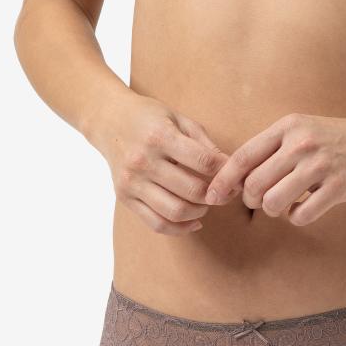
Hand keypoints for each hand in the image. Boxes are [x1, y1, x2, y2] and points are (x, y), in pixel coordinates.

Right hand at [92, 91, 229, 236]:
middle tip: (226, 193)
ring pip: (175, 211)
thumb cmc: (150, 116)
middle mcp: (144, 161)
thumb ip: (204, 142)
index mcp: (161, 136)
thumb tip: (229, 166)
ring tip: (207, 203)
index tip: (236, 175)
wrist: (109, 120)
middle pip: (191, 190)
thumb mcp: (179, 118)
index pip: (203, 161)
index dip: (225, 171)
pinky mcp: (125, 198)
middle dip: (216, 195)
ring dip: (199, 212)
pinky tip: (194, 222)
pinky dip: (179, 229)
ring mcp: (132, 182)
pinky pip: (156, 224)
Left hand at [205, 112, 345, 225]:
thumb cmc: (335, 139)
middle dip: (251, 200)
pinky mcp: (339, 185)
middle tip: (264, 200)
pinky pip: (301, 215)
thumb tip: (234, 180)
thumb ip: (272, 149)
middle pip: (254, 185)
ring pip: (274, 203)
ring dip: (275, 210)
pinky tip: (306, 207)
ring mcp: (321, 164)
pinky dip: (298, 217)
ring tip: (287, 203)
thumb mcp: (303, 130)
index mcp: (289, 126)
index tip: (211, 197)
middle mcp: (302, 142)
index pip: (243, 156)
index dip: (223, 181)